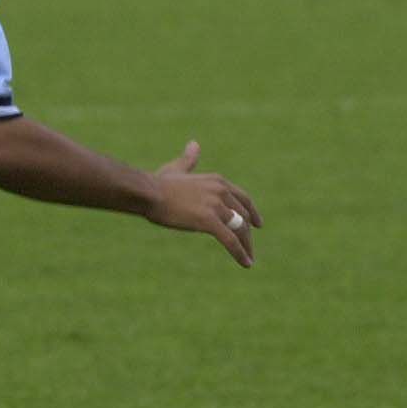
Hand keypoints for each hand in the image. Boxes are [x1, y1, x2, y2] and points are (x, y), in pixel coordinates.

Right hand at [145, 140, 262, 267]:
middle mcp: (221, 192)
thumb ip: (189, 160)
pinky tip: (246, 263)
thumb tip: (194, 144)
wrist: (148, 193)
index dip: (251, 212)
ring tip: (248, 259)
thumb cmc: (158, 183)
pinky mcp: (209, 221)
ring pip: (239, 229)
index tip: (258, 224)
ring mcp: (216, 206)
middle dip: (248, 233)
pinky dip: (240, 252)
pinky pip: (230, 240)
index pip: (242, 198)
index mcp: (217, 181)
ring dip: (246, 246)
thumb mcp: (177, 169)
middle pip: (243, 216)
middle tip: (249, 247)